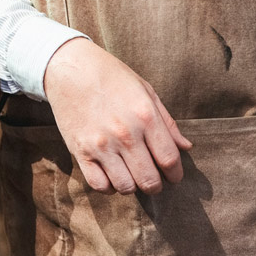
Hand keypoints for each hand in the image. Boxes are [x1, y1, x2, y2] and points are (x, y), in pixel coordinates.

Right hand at [42, 37, 192, 195]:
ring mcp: (101, 144)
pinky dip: (109, 186)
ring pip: (126, 186)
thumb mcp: (145, 91)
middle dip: (156, 185)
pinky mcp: (80, 151)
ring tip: (131, 176)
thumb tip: (186, 147)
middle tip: (153, 180)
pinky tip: (111, 175)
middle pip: (149, 180)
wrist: (70, 69)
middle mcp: (125, 134)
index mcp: (145, 117)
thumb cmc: (111, 77)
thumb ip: (167, 122)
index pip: (169, 160)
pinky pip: (99, 184)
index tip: (173, 175)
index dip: (176, 174)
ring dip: (132, 186)